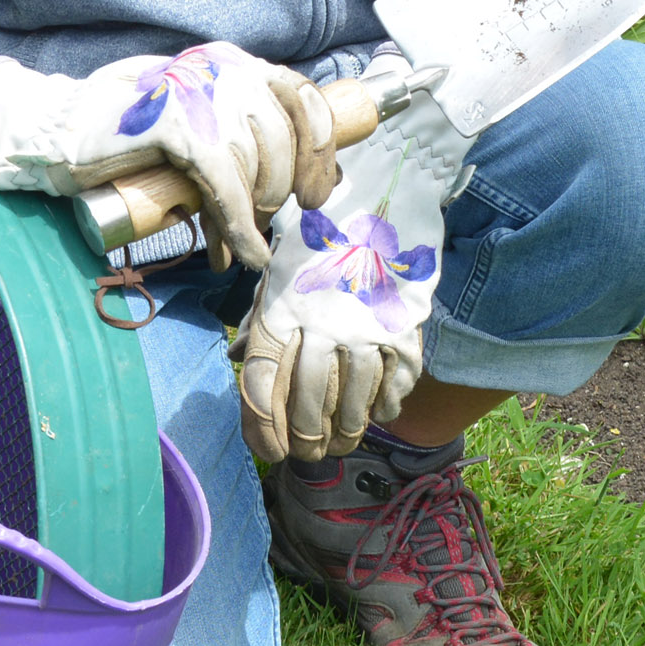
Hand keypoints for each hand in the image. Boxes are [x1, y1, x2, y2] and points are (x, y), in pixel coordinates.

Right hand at [0, 42, 339, 270]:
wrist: (61, 131)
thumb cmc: (132, 136)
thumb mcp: (198, 119)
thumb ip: (241, 133)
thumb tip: (302, 183)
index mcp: (233, 61)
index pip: (305, 97)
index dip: (321, 148)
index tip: (318, 190)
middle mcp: (222, 67)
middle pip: (286, 135)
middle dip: (287, 188)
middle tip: (274, 220)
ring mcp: (197, 91)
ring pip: (257, 163)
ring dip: (258, 213)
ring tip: (243, 239)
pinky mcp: (175, 124)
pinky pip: (226, 182)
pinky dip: (241, 225)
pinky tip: (245, 253)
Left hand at [236, 94, 469, 462]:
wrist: (382, 191)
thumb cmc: (320, 233)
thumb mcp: (280, 269)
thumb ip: (263, 318)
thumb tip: (240, 363)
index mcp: (280, 307)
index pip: (262, 382)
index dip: (263, 426)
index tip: (270, 449)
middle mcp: (320, 321)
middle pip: (308, 401)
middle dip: (306, 438)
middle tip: (308, 454)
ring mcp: (365, 325)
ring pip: (353, 398)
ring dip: (347, 429)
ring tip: (341, 442)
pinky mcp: (404, 324)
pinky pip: (397, 379)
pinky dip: (391, 402)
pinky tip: (383, 412)